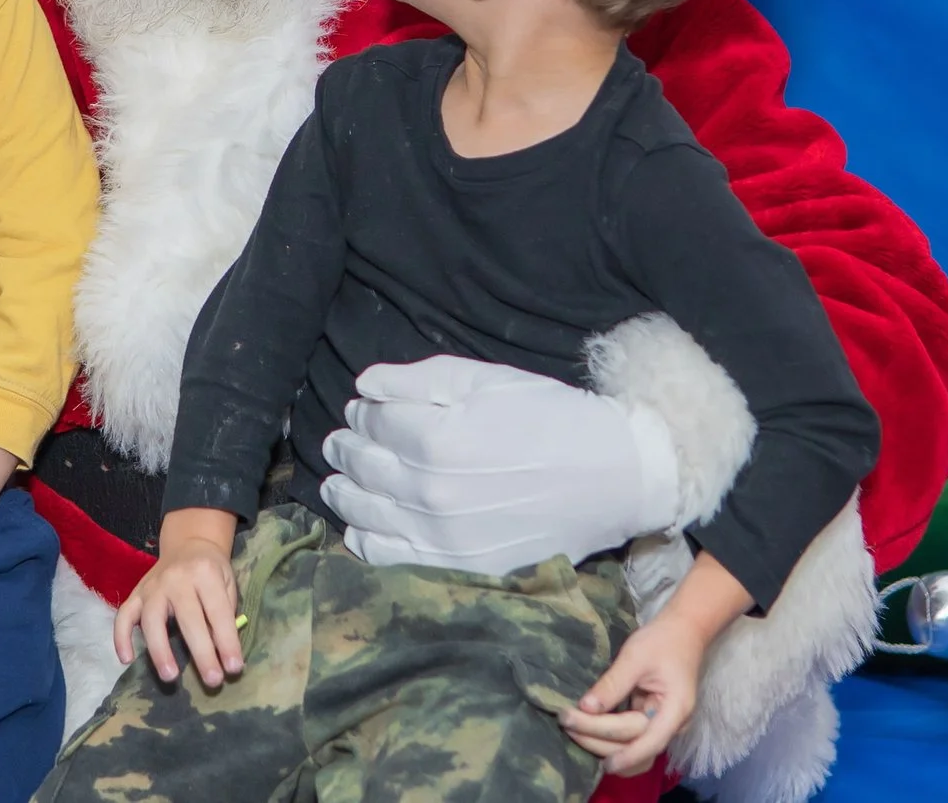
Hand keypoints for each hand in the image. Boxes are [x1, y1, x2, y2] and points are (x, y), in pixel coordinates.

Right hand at [114, 508, 242, 687]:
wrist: (188, 544)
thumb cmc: (212, 571)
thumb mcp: (227, 585)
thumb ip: (225, 615)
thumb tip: (223, 654)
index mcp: (205, 574)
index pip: (217, 612)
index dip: (227, 642)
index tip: (234, 668)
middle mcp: (177, 579)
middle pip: (188, 618)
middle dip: (201, 653)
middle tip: (212, 681)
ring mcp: (152, 586)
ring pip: (152, 620)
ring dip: (160, 650)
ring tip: (170, 677)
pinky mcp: (135, 594)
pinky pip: (123, 616)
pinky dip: (121, 638)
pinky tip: (127, 659)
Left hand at [318, 357, 679, 572]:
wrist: (611, 480)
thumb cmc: (553, 419)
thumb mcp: (488, 381)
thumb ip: (420, 380)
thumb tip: (365, 386)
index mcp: (436, 438)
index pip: (373, 423)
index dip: (361, 413)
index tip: (359, 409)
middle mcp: (430, 491)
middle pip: (363, 467)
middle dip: (345, 449)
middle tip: (337, 443)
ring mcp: (440, 536)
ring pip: (365, 513)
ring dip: (343, 494)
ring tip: (336, 482)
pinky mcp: (456, 567)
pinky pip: (388, 558)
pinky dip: (364, 541)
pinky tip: (358, 528)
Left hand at [562, 611, 703, 774]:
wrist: (682, 631)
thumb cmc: (661, 640)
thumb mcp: (635, 656)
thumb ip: (613, 684)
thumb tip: (585, 708)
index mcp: (676, 710)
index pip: (650, 742)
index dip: (625, 756)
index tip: (599, 762)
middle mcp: (673, 724)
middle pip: (636, 745)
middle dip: (600, 741)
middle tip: (566, 723)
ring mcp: (663, 725)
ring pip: (634, 750)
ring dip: (605, 748)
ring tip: (573, 733)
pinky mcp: (652, 721)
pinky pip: (632, 740)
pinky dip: (612, 743)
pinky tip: (588, 735)